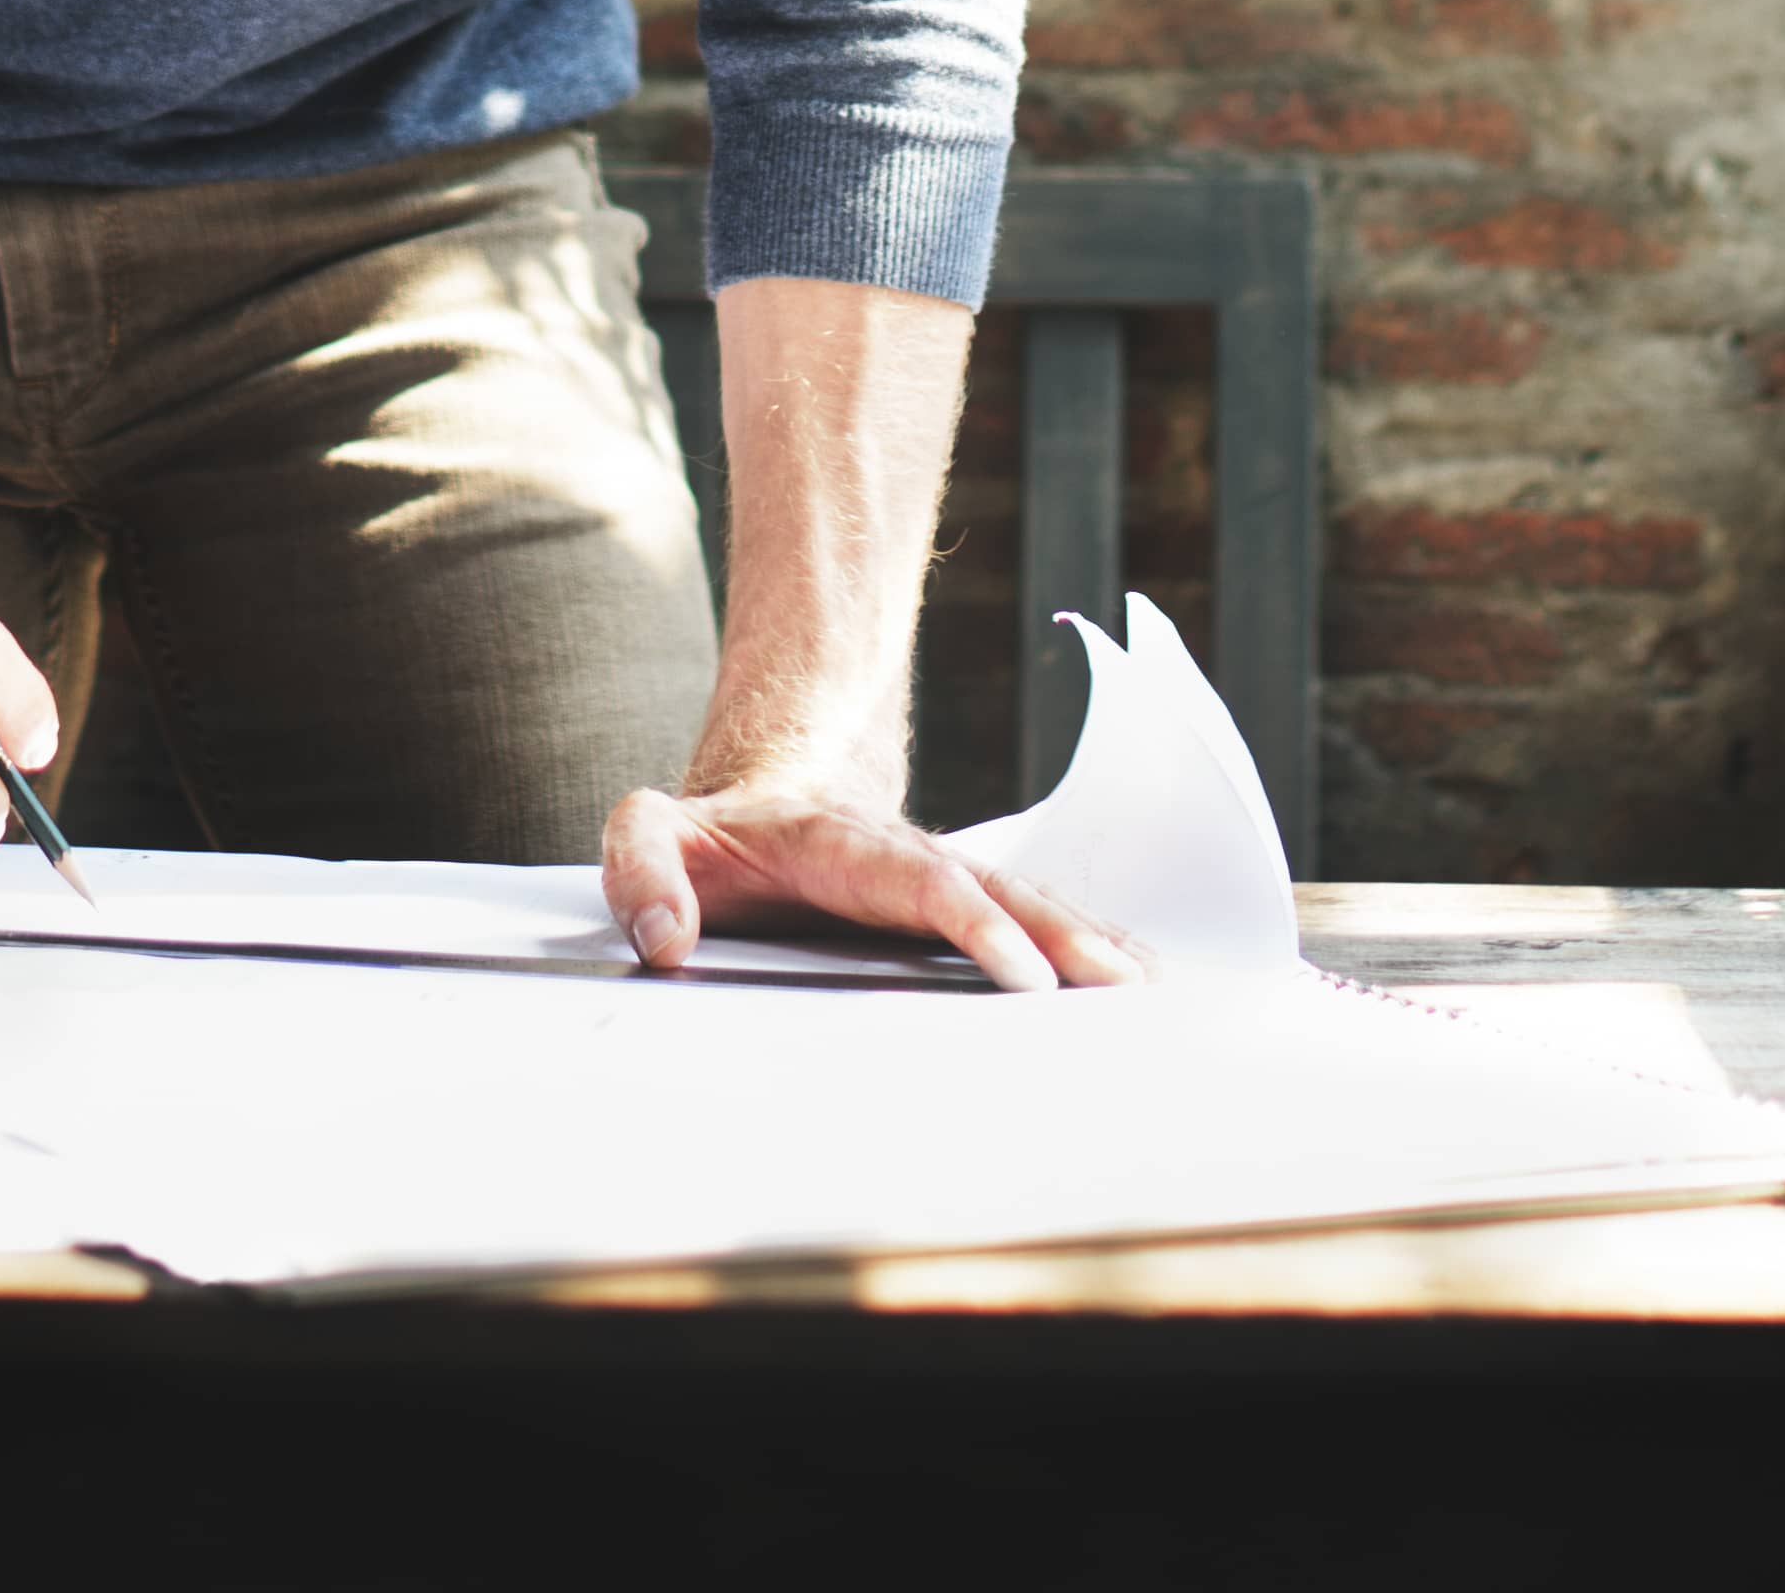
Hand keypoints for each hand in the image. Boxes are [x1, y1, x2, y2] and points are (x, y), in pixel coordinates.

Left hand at [596, 775, 1141, 992]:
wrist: (755, 801)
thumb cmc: (707, 839)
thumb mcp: (646, 835)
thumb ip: (640, 872)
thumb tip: (664, 939)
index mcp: (838, 843)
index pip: (918, 881)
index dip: (975, 923)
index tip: (1024, 972)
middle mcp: (904, 855)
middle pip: (995, 890)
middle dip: (1060, 935)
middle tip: (1118, 983)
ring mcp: (938, 875)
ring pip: (1024, 900)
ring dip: (1086, 938)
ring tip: (1144, 982)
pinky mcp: (956, 901)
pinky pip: (1028, 914)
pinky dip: (1083, 937)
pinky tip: (1134, 969)